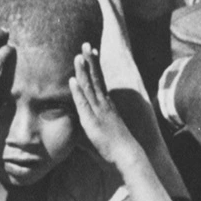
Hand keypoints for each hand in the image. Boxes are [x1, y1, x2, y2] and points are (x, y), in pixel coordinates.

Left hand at [67, 44, 138, 166]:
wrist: (127, 157)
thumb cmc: (115, 149)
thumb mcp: (99, 135)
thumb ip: (89, 131)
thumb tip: (80, 132)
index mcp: (107, 105)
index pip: (99, 81)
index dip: (94, 66)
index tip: (91, 52)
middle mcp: (104, 105)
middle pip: (96, 78)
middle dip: (90, 60)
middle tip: (86, 44)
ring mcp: (99, 112)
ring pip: (90, 87)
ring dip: (83, 71)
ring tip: (78, 54)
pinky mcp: (93, 121)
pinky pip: (84, 104)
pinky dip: (78, 91)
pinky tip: (73, 80)